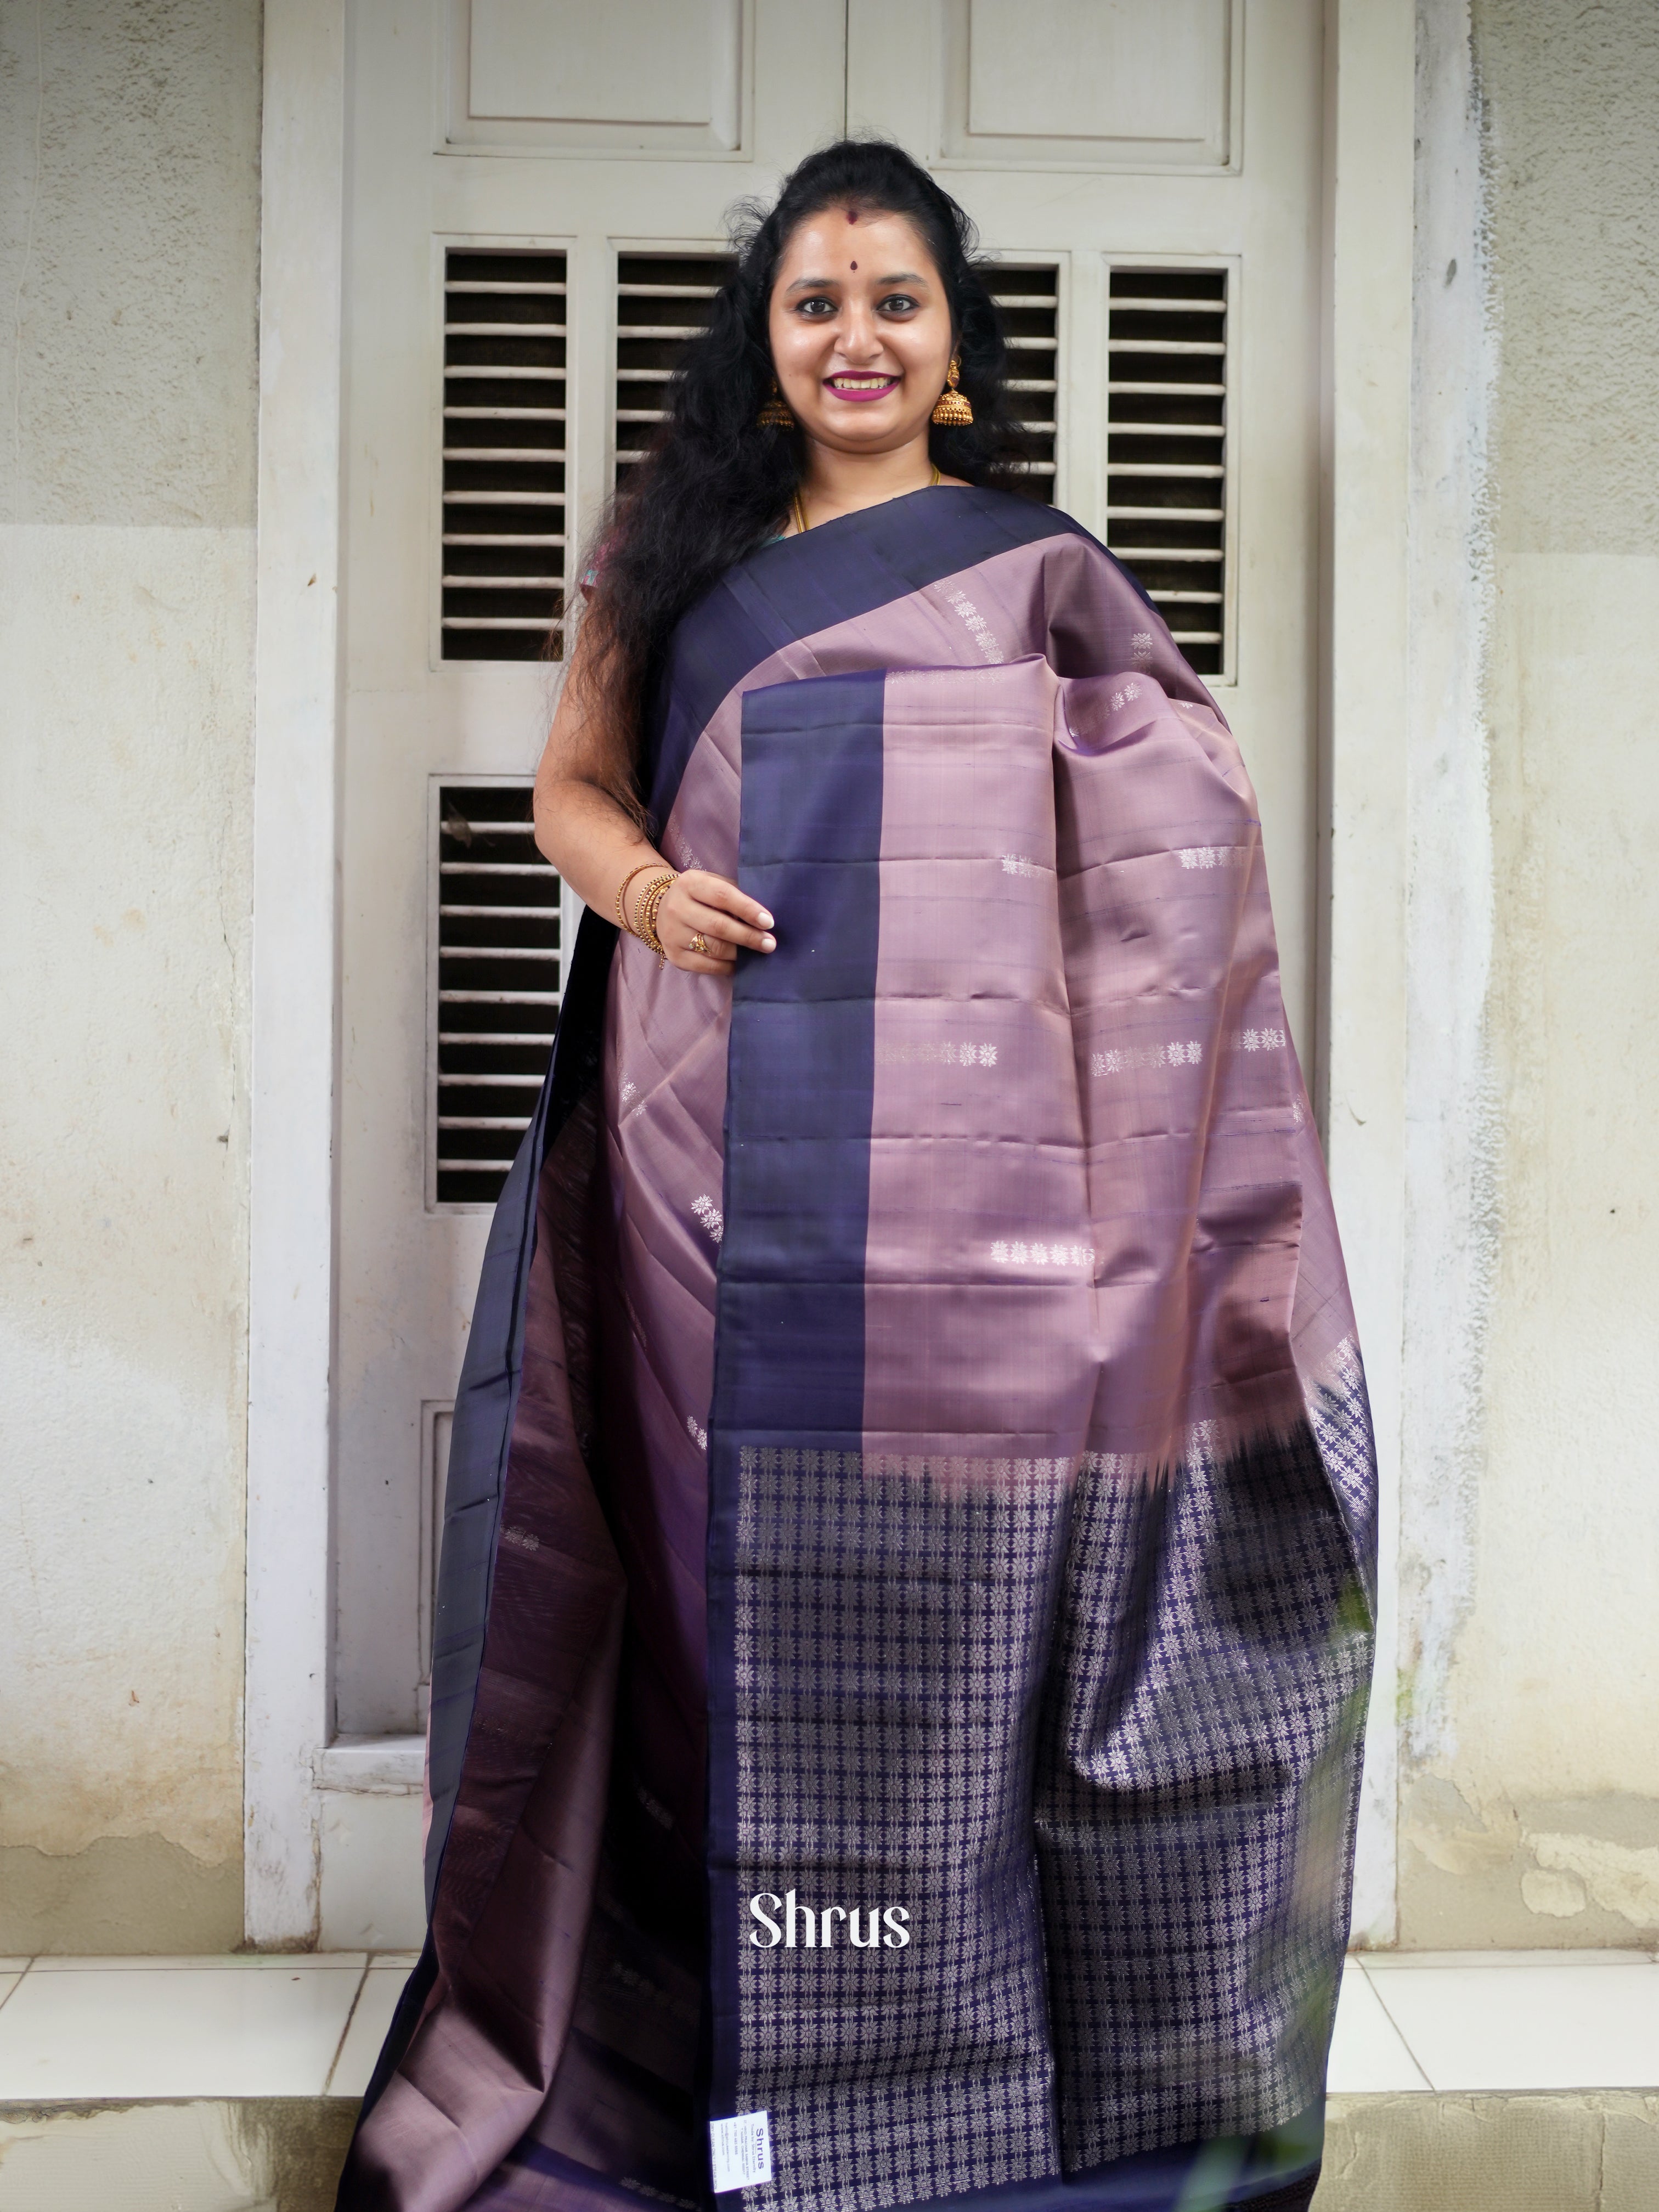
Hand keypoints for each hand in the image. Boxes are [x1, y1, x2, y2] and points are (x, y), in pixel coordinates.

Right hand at [643, 869, 776, 973]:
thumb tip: (763, 919)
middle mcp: (677, 907)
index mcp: (690, 883)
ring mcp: (673, 933)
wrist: (662, 909)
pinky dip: (726, 967)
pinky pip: (706, 966)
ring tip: (757, 954)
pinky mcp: (674, 955)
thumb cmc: (700, 896)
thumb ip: (735, 896)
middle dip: (748, 936)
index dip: (748, 910)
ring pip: (713, 948)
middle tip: (769, 944)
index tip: (769, 922)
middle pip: (718, 926)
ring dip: (740, 954)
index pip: (723, 896)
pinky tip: (739, 964)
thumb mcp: (713, 884)